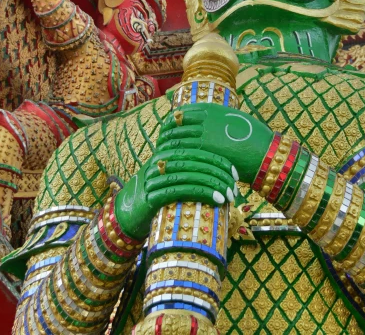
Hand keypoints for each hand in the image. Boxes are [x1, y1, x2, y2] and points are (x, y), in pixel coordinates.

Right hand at [114, 146, 238, 239]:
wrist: (128, 213)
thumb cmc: (160, 194)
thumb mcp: (176, 177)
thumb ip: (192, 169)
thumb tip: (224, 171)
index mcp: (168, 151)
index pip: (198, 150)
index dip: (219, 161)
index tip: (236, 173)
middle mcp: (160, 161)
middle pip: (195, 162)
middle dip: (218, 175)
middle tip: (234, 188)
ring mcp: (154, 177)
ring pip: (189, 176)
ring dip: (212, 185)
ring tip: (228, 195)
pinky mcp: (151, 195)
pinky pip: (179, 191)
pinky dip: (200, 194)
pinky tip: (215, 200)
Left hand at [156, 103, 273, 184]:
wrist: (264, 154)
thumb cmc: (252, 137)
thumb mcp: (233, 119)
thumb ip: (215, 118)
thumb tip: (201, 119)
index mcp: (210, 111)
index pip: (181, 114)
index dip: (171, 122)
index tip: (167, 128)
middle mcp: (204, 122)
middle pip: (175, 128)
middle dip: (166, 136)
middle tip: (161, 143)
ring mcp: (204, 139)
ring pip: (176, 142)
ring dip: (166, 149)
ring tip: (162, 156)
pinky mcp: (206, 156)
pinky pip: (183, 157)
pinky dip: (174, 160)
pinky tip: (171, 166)